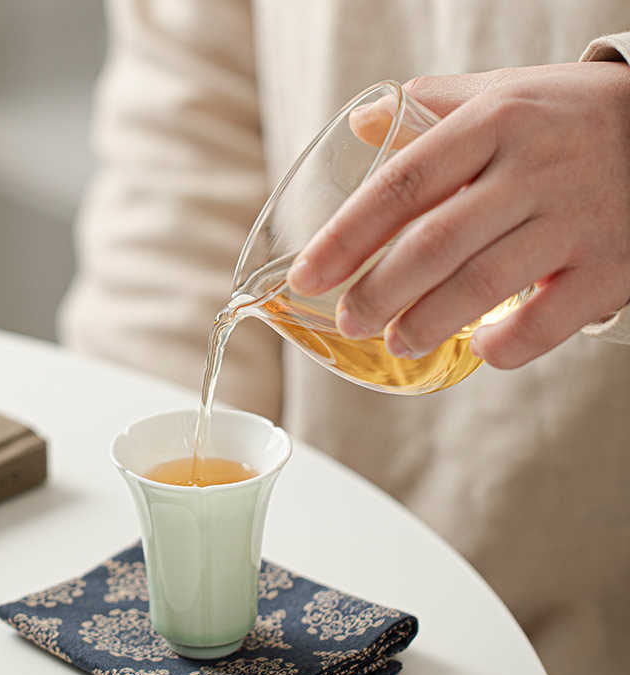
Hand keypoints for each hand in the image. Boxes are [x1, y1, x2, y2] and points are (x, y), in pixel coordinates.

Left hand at [287, 63, 629, 366]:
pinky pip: (547, 322)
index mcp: (494, 124)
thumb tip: (359, 124)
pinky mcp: (612, 268)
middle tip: (349, 320)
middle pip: (433, 244)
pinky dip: (505, 345)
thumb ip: (432, 107)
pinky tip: (479, 348)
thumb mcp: (504, 95)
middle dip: (378, 293)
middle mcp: (532, 170)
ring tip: (396, 341)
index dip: (345, 238)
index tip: (307, 277)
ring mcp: (575, 221)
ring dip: (426, 324)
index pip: (401, 186)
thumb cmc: (569, 119)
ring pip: (482, 287)